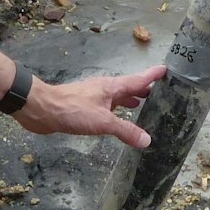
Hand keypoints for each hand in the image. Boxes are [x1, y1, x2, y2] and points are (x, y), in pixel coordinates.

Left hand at [14, 65, 165, 149]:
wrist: (42, 109)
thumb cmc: (73, 110)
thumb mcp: (103, 121)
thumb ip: (125, 130)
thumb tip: (147, 140)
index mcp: (112, 87)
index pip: (138, 79)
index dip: (153, 75)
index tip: (167, 69)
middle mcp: (105, 90)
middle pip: (129, 87)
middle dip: (144, 89)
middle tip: (161, 93)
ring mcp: (94, 98)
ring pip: (117, 97)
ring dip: (130, 100)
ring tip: (142, 105)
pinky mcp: (84, 107)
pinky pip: (107, 107)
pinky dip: (117, 111)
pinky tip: (117, 120)